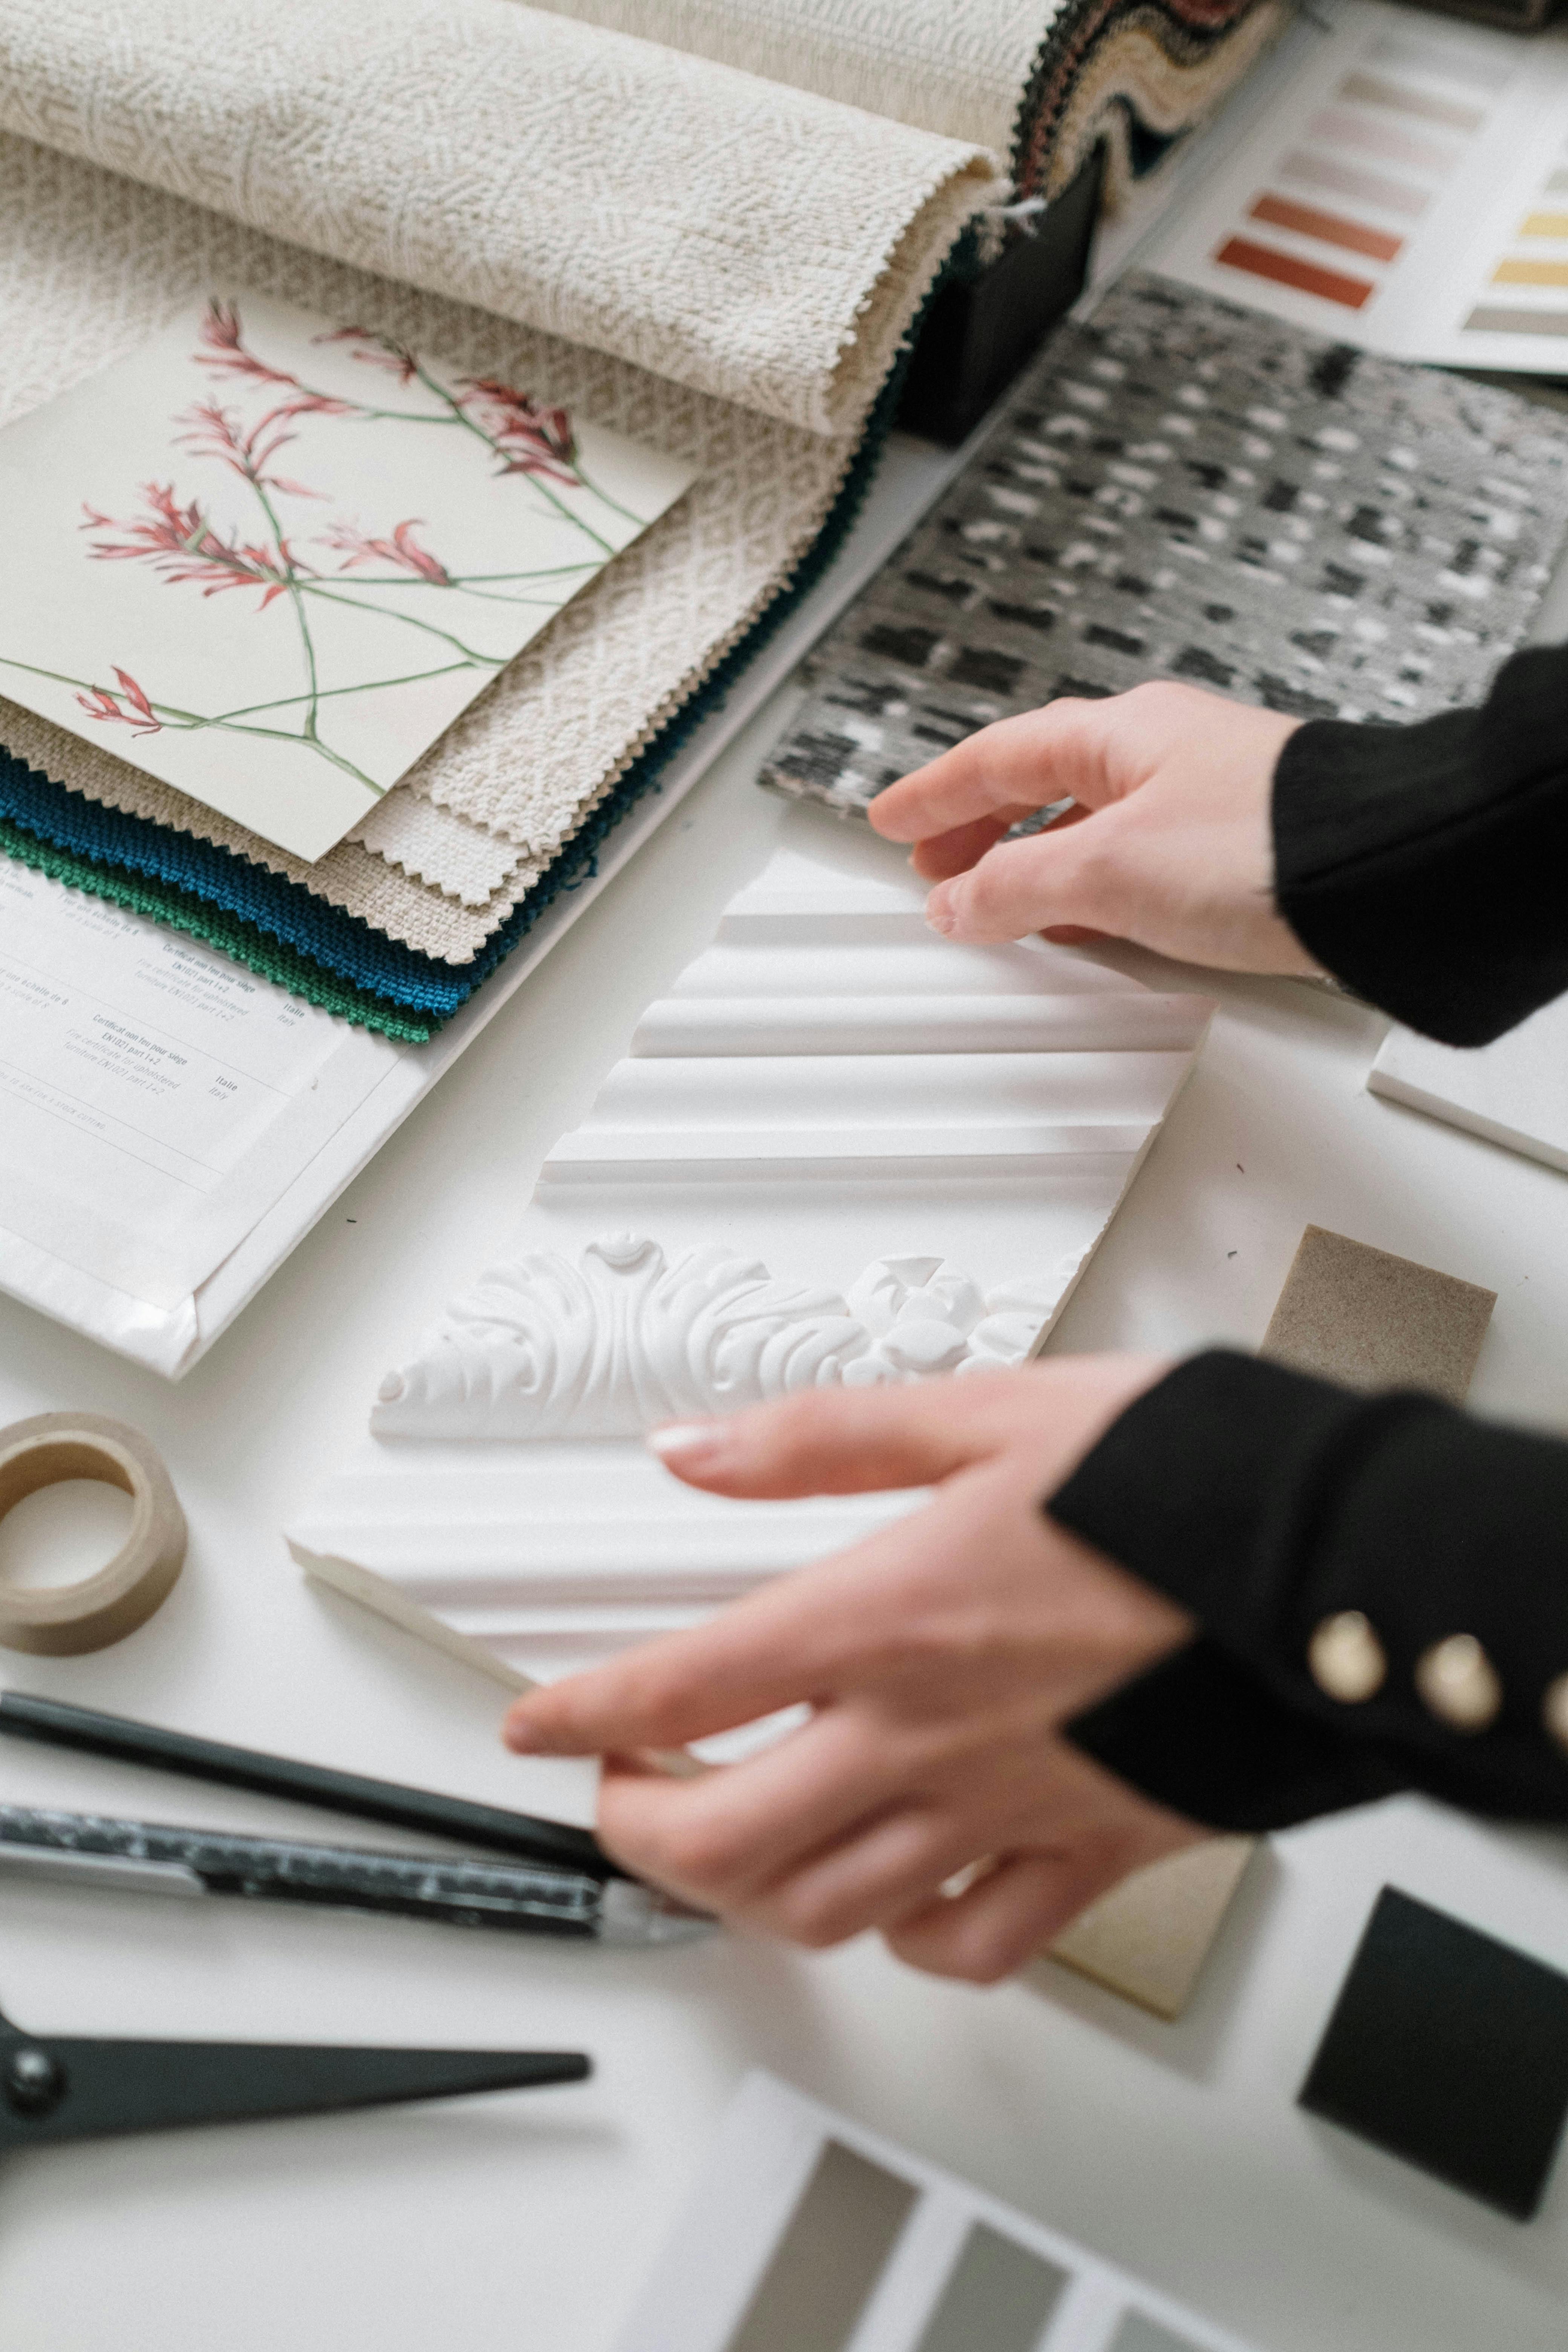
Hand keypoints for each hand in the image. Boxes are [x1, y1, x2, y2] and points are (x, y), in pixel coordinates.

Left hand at [503, 1363, 1205, 1983]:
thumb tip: (699, 1448)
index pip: (683, 1685)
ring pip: (828, 1907)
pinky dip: (909, 1941)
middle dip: (640, 1829)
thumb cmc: (1177, 1480)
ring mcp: (1008, 1807)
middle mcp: (931, 1733)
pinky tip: (893, 1899)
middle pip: (728, 1839)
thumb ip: (823, 1439)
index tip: (536, 1722)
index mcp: (889, 1618)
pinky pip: (975, 1945)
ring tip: (726, 1844)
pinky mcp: (1089, 1849)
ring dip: (746, 1890)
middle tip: (621, 1790)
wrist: (1324, 1557)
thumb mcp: (982, 1412)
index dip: (581, 1713)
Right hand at [868, 679, 1319, 974]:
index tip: (890, 819)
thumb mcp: (1108, 868)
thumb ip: (1019, 885)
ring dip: (1032, 863)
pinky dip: (1087, 888)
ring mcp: (1204, 800)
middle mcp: (1163, 754)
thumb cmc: (1261, 847)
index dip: (934, 793)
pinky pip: (1133, 860)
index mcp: (1121, 734)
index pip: (997, 757)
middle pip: (1042, 785)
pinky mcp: (1240, 850)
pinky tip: (1083, 922)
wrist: (1384, 872)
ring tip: (994, 904)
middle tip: (932, 867)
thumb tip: (957, 901)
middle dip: (979, 829)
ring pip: (1088, 825)